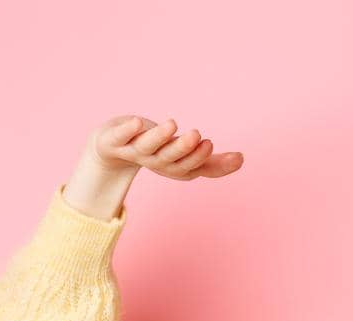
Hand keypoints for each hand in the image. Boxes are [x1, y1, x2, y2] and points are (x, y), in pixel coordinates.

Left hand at [86, 113, 243, 181]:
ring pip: (146, 147)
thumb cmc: (155, 149)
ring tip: (172, 124)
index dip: (198, 158)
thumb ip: (212, 162)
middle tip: (197, 135)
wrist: (110, 148)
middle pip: (168, 160)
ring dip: (159, 137)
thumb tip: (242, 159)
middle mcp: (153, 161)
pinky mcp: (113, 139)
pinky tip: (135, 122)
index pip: (186, 167)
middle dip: (182, 149)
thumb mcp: (185, 156)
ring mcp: (132, 151)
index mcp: (171, 167)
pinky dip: (127, 130)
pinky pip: (120, 136)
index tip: (209, 143)